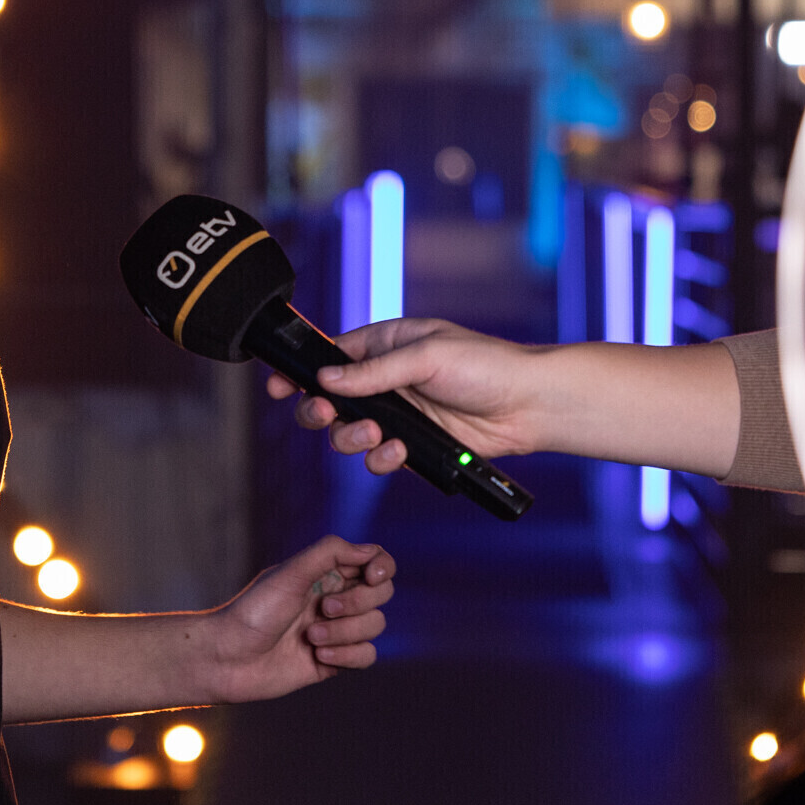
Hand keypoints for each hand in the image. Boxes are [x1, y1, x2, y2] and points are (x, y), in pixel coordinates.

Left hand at [202, 535, 395, 702]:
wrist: (228, 659)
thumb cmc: (253, 612)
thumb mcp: (290, 573)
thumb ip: (330, 552)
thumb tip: (371, 551)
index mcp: (326, 572)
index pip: (375, 561)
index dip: (383, 567)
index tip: (371, 575)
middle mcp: (336, 598)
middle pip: (381, 594)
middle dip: (357, 602)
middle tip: (324, 608)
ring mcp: (337, 630)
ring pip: (375, 626)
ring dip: (345, 632)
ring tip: (310, 636)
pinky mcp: (335, 661)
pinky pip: (367, 656)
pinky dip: (347, 656)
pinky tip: (318, 657)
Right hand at [264, 318, 548, 473]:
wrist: (529, 406)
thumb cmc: (486, 365)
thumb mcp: (427, 356)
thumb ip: (373, 371)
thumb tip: (327, 380)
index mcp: (385, 345)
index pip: (330, 356)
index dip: (300, 371)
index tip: (276, 385)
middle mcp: (386, 381)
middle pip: (329, 401)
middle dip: (319, 412)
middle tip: (324, 417)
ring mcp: (399, 415)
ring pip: (349, 433)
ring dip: (352, 438)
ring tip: (376, 435)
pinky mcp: (413, 446)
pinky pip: (378, 458)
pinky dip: (381, 458)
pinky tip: (399, 451)